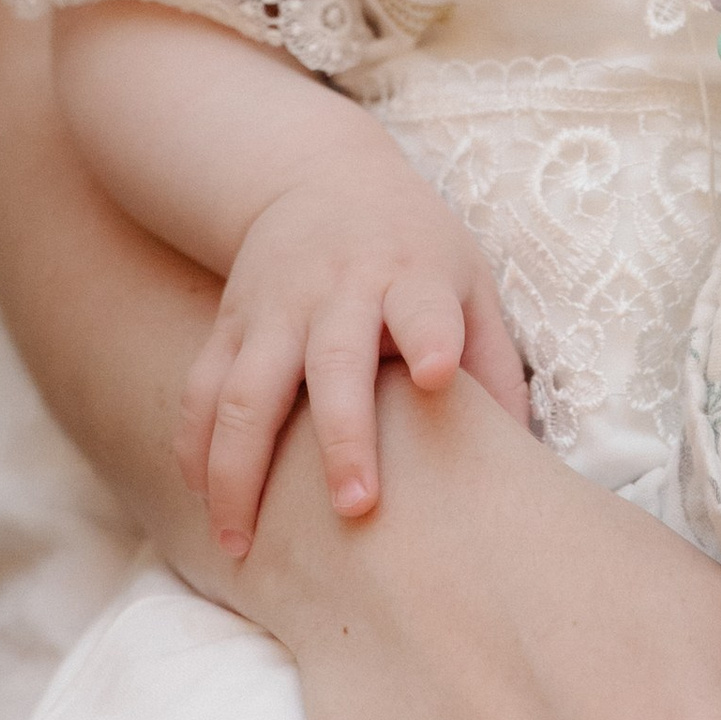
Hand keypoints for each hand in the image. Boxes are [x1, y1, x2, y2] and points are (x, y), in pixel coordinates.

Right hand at [176, 162, 527, 547]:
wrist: (319, 176)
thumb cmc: (414, 249)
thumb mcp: (469, 279)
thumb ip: (494, 364)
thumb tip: (526, 462)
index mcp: (412, 277)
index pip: (424, 306)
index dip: (432, 337)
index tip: (438, 374)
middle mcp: (340, 289)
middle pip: (335, 363)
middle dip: (343, 436)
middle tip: (355, 507)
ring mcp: (275, 308)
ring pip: (245, 390)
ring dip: (239, 468)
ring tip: (241, 543)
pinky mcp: (229, 323)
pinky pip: (201, 390)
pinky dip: (194, 448)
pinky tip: (202, 499)